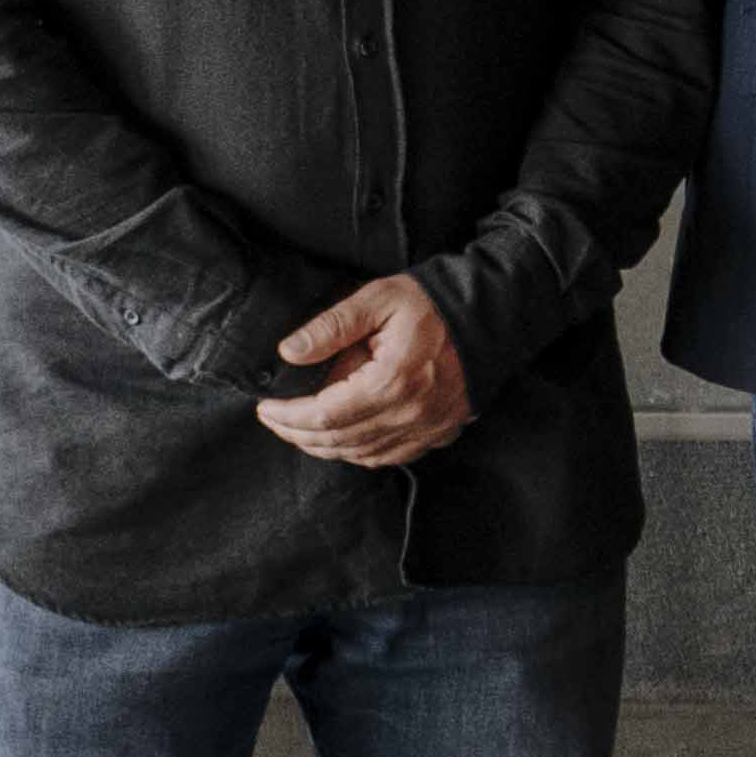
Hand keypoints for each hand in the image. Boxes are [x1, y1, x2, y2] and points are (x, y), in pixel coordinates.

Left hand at [258, 274, 469, 465]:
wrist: (490, 314)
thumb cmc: (432, 303)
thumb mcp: (377, 299)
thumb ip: (331, 326)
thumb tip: (288, 352)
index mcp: (392, 381)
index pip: (323, 415)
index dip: (287, 417)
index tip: (264, 407)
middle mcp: (410, 413)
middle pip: (337, 441)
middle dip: (297, 433)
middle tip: (274, 418)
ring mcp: (427, 428)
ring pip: (359, 455)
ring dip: (323, 446)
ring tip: (300, 428)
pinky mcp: (439, 432)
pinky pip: (387, 456)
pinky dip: (357, 452)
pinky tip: (342, 437)